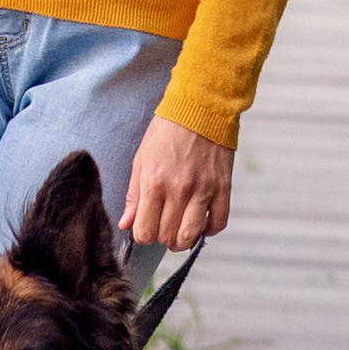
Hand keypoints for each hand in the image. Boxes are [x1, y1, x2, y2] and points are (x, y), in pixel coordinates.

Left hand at [120, 115, 233, 249]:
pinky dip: (209, 230)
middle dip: (161, 237)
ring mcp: (203, 190)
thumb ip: (133, 195)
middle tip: (161, 225)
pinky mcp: (223, 188)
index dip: (142, 235)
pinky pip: (218, 223)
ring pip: (191, 236)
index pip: (145, 231)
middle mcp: (179, 190)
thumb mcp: (141, 159)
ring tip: (179, 230)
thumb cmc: (167, 131)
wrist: (200, 109)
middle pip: (167, 236)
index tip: (144, 227)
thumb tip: (126, 223)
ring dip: (183, 240)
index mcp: (154, 183)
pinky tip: (201, 222)